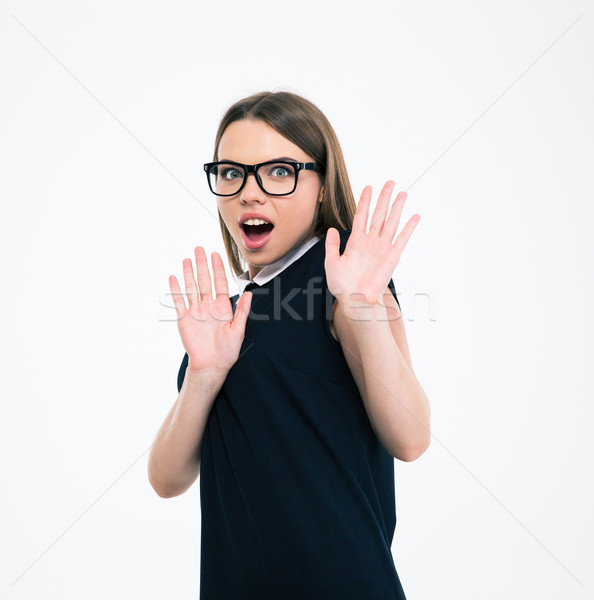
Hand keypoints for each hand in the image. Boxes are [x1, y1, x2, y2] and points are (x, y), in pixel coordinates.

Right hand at [169, 247, 251, 373]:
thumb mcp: (239, 330)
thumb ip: (242, 311)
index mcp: (222, 307)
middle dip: (202, 265)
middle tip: (199, 248)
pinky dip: (176, 290)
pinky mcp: (184, 319)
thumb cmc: (228, 351)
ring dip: (188, 273)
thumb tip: (250, 294)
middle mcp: (208, 306)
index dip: (217, 268)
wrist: (212, 366)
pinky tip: (173, 278)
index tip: (215, 254)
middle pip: (204, 281)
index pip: (219, 283)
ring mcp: (195, 311)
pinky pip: (179, 302)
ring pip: (191, 288)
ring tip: (186, 259)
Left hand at [324, 181, 419, 310]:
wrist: (355, 300)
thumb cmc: (342, 286)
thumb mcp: (331, 263)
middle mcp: (370, 242)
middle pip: (378, 215)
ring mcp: (382, 248)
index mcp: (356, 242)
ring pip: (390, 223)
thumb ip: (332, 245)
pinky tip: (415, 216)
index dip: (365, 202)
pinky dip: (408, 227)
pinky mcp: (392, 257)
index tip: (369, 187)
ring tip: (402, 193)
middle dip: (383, 198)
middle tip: (389, 182)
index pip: (361, 216)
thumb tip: (332, 230)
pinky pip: (402, 239)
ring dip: (396, 208)